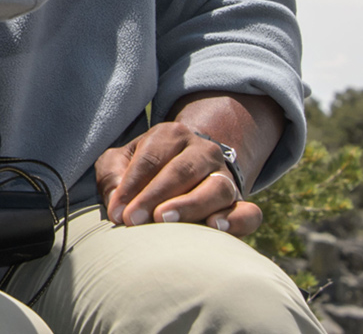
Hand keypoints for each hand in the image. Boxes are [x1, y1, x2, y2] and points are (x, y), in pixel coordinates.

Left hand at [96, 120, 261, 236]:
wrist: (186, 171)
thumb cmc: (143, 171)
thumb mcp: (121, 163)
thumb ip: (113, 177)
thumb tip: (117, 206)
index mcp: (171, 135)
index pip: (150, 158)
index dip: (132, 185)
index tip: (117, 212)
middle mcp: (202, 151)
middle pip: (182, 170)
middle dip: (155, 196)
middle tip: (134, 220)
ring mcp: (225, 176)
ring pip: (216, 188)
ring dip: (190, 205)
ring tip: (165, 220)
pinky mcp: (241, 202)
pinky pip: (249, 211)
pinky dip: (235, 220)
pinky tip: (215, 227)